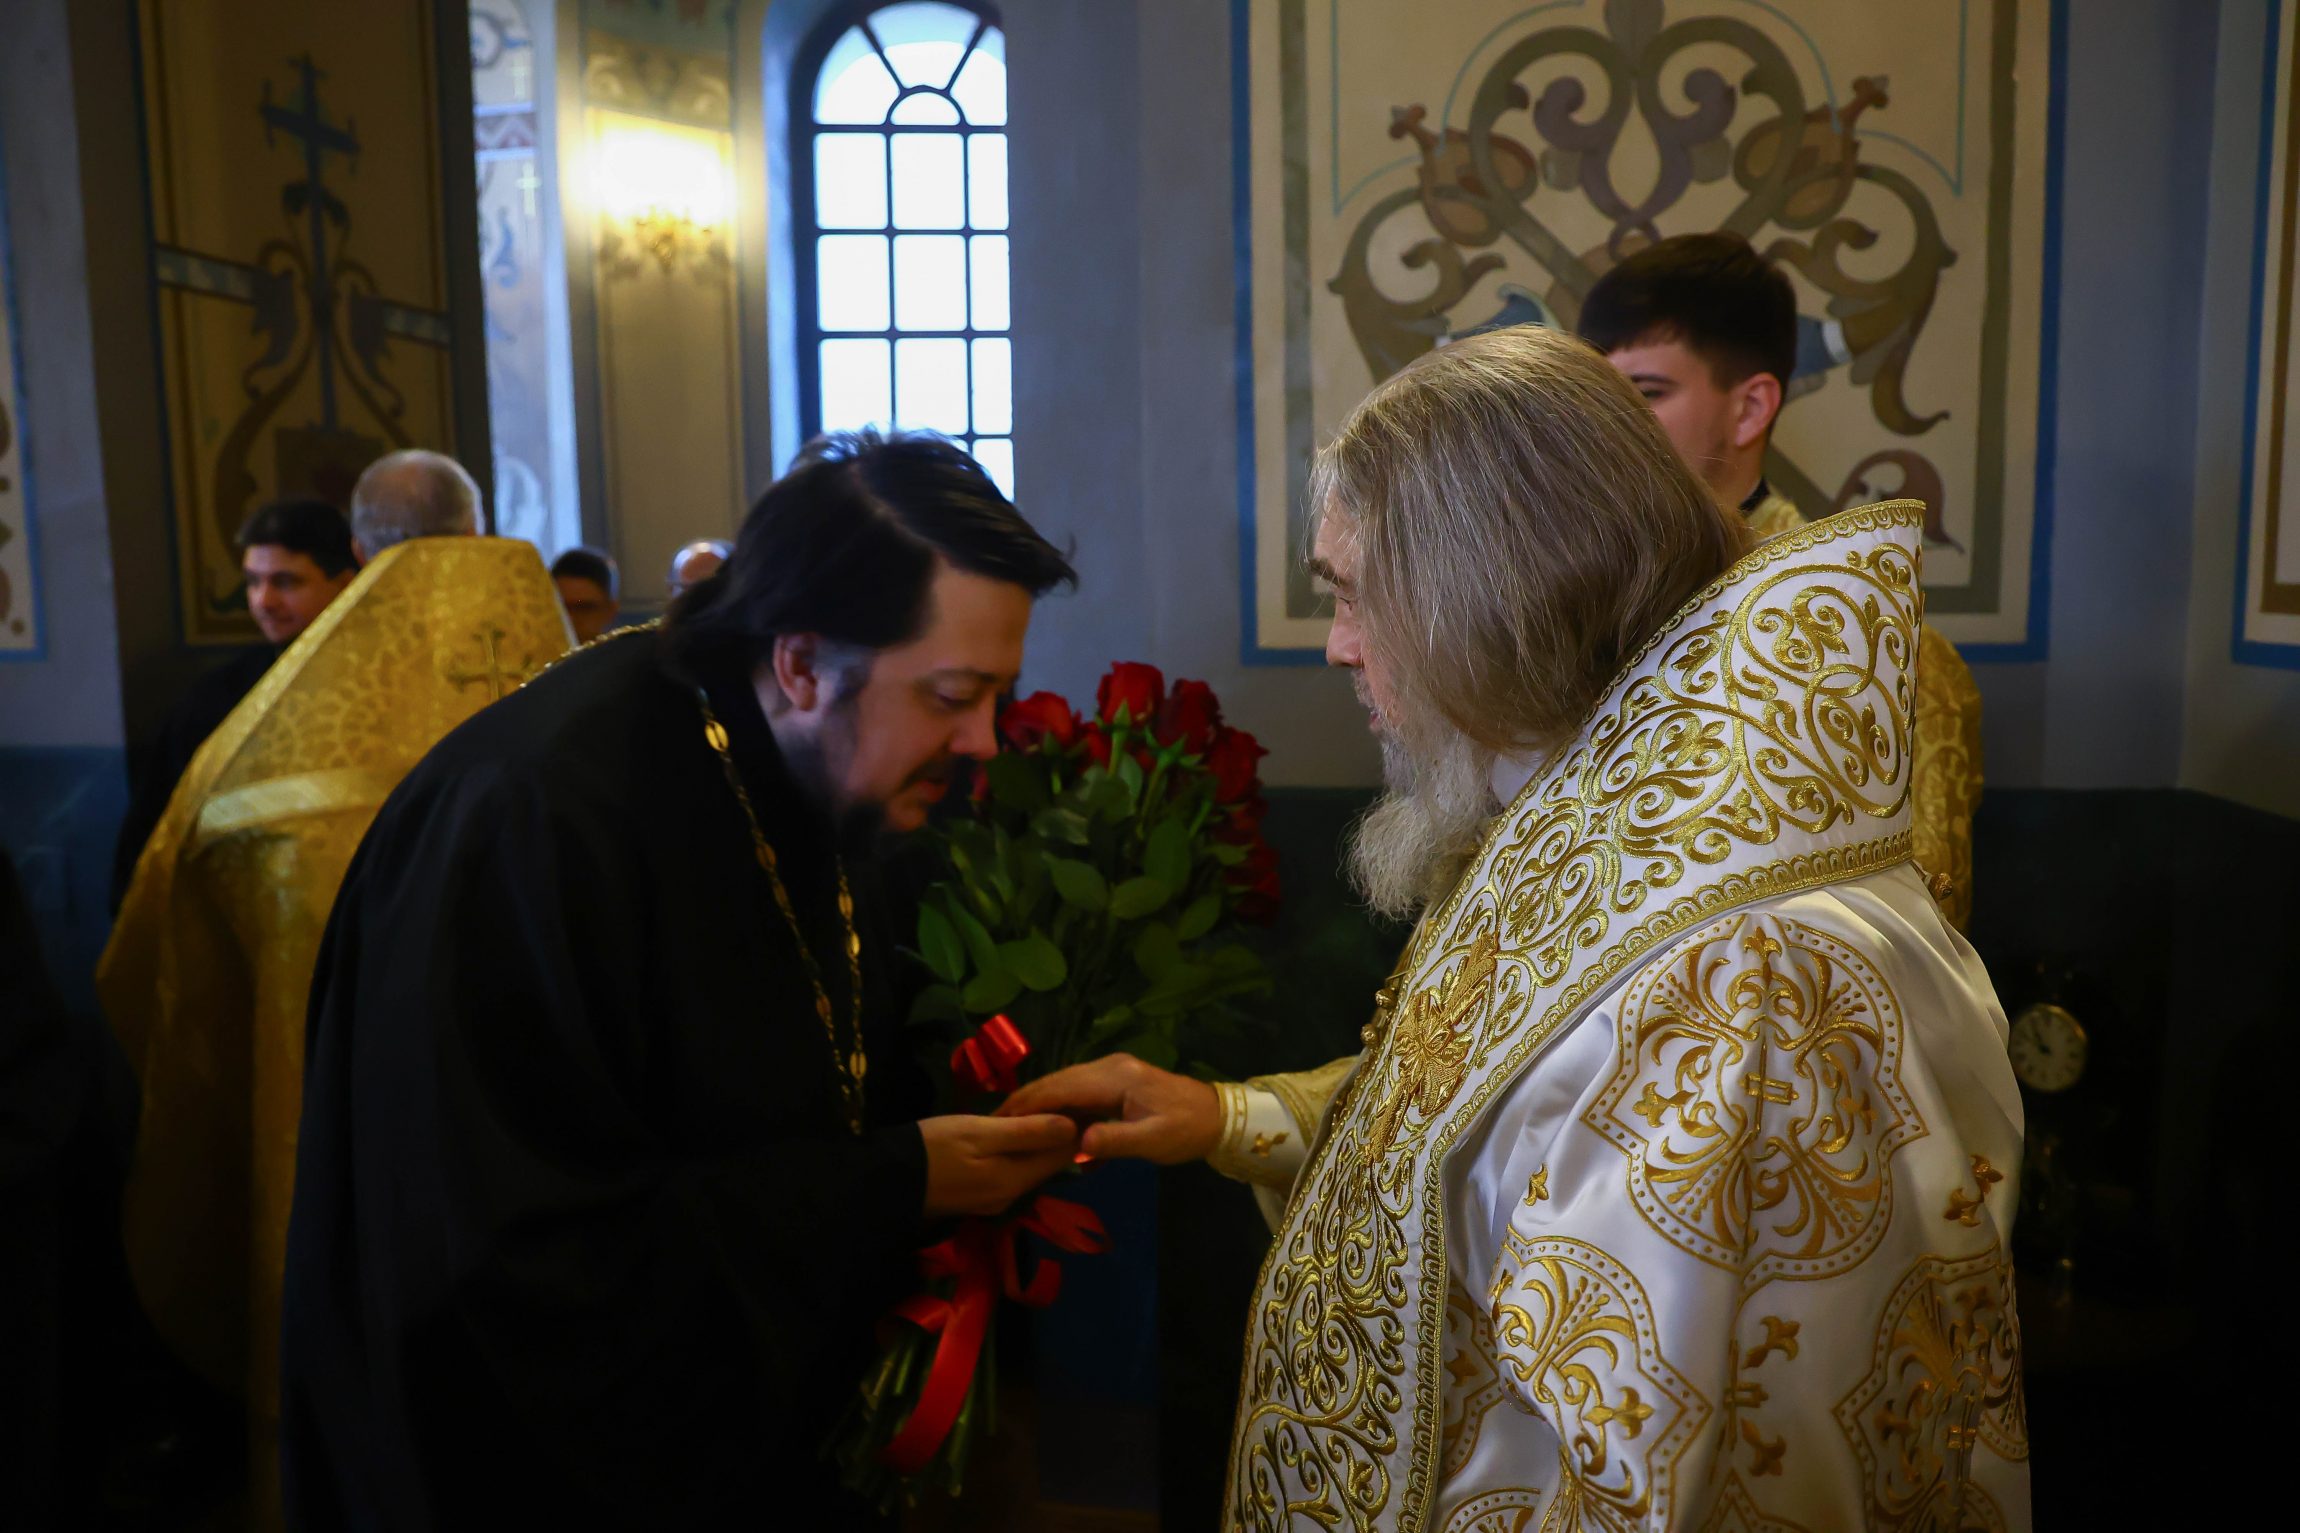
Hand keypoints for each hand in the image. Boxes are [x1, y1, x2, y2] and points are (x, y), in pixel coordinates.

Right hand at [919, 1113, 1078, 1218]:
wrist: (887, 1179)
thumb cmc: (934, 1146)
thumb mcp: (981, 1132)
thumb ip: (1027, 1132)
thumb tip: (1073, 1127)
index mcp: (1015, 1179)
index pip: (1062, 1153)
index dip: (1077, 1126)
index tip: (1083, 1098)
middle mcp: (1012, 1195)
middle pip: (1048, 1162)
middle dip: (1061, 1134)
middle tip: (1069, 1099)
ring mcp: (995, 1198)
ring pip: (1030, 1167)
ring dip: (1041, 1143)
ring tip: (1048, 1111)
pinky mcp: (980, 1195)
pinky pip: (1013, 1171)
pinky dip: (1021, 1152)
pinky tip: (1017, 1134)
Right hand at [996, 1053, 1221, 1164]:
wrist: (1217, 1116)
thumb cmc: (1185, 1130)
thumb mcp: (1153, 1141)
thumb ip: (1114, 1141)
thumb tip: (1076, 1143)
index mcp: (1114, 1078)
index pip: (1060, 1088)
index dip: (1028, 1104)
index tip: (999, 1121)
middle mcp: (1108, 1065)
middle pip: (1056, 1080)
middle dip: (1025, 1100)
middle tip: (993, 1122)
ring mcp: (1111, 1068)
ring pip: (1064, 1081)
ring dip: (1037, 1099)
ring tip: (1010, 1120)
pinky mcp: (1115, 1077)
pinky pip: (1076, 1086)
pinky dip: (1055, 1099)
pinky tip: (1043, 1116)